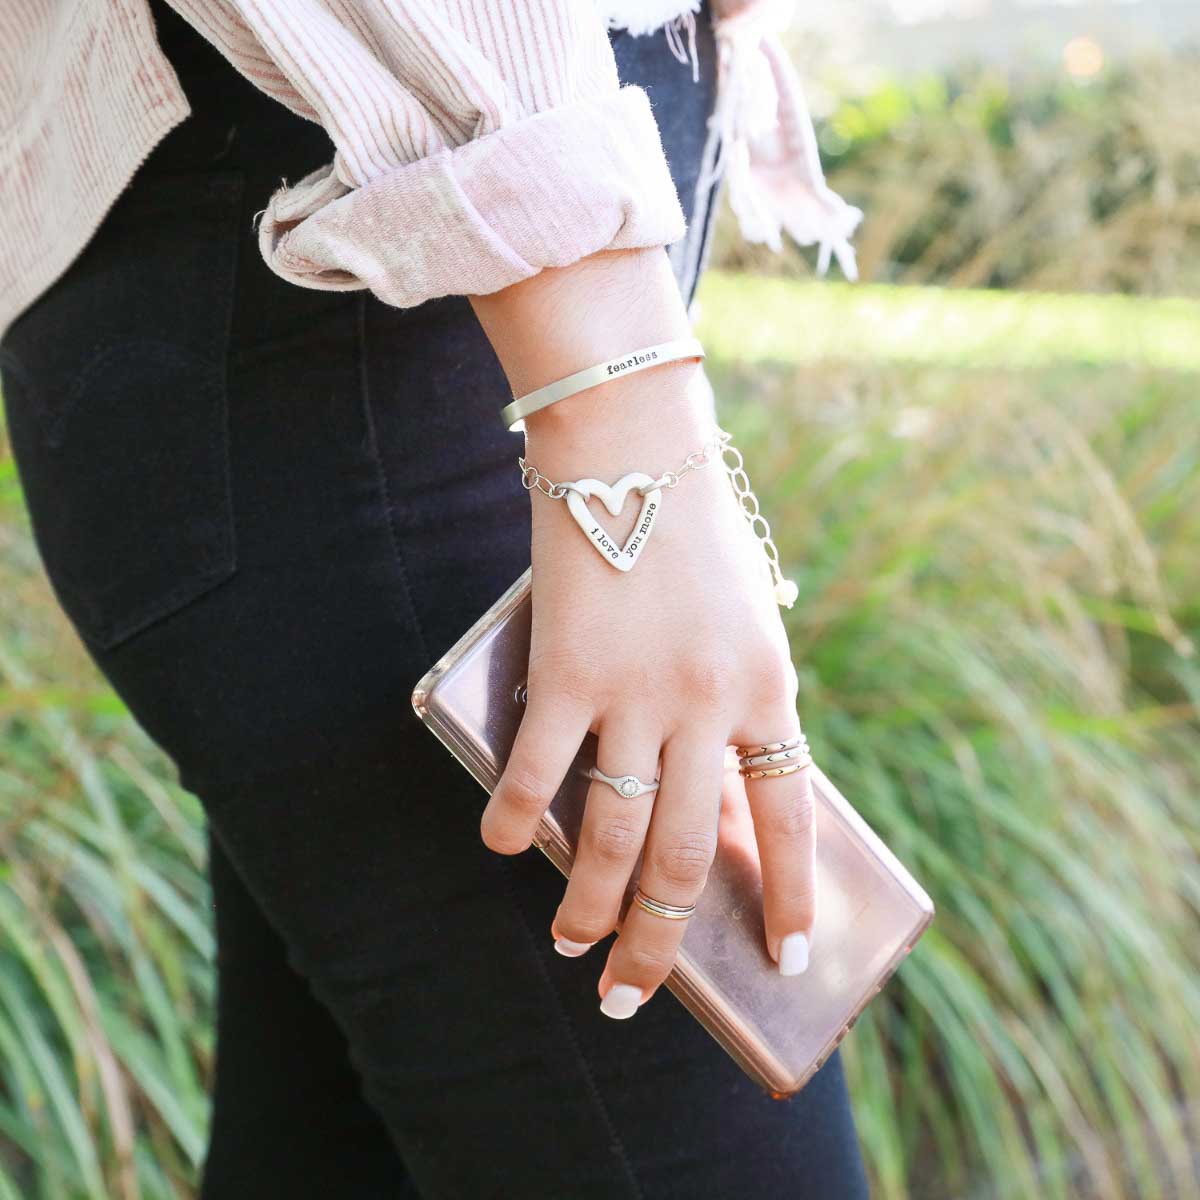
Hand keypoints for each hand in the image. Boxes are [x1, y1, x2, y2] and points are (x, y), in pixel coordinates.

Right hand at [469, 247, 815, 1017]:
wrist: (632, 443)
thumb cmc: (693, 529)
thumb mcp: (746, 615)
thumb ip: (738, 695)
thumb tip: (713, 781)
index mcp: (768, 688)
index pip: (789, 816)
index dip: (788, 896)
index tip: (785, 959)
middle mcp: (708, 704)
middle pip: (689, 854)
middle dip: (663, 939)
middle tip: (635, 989)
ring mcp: (635, 694)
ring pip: (616, 837)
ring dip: (592, 906)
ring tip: (574, 948)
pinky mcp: (564, 673)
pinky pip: (536, 773)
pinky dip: (516, 820)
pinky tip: (505, 849)